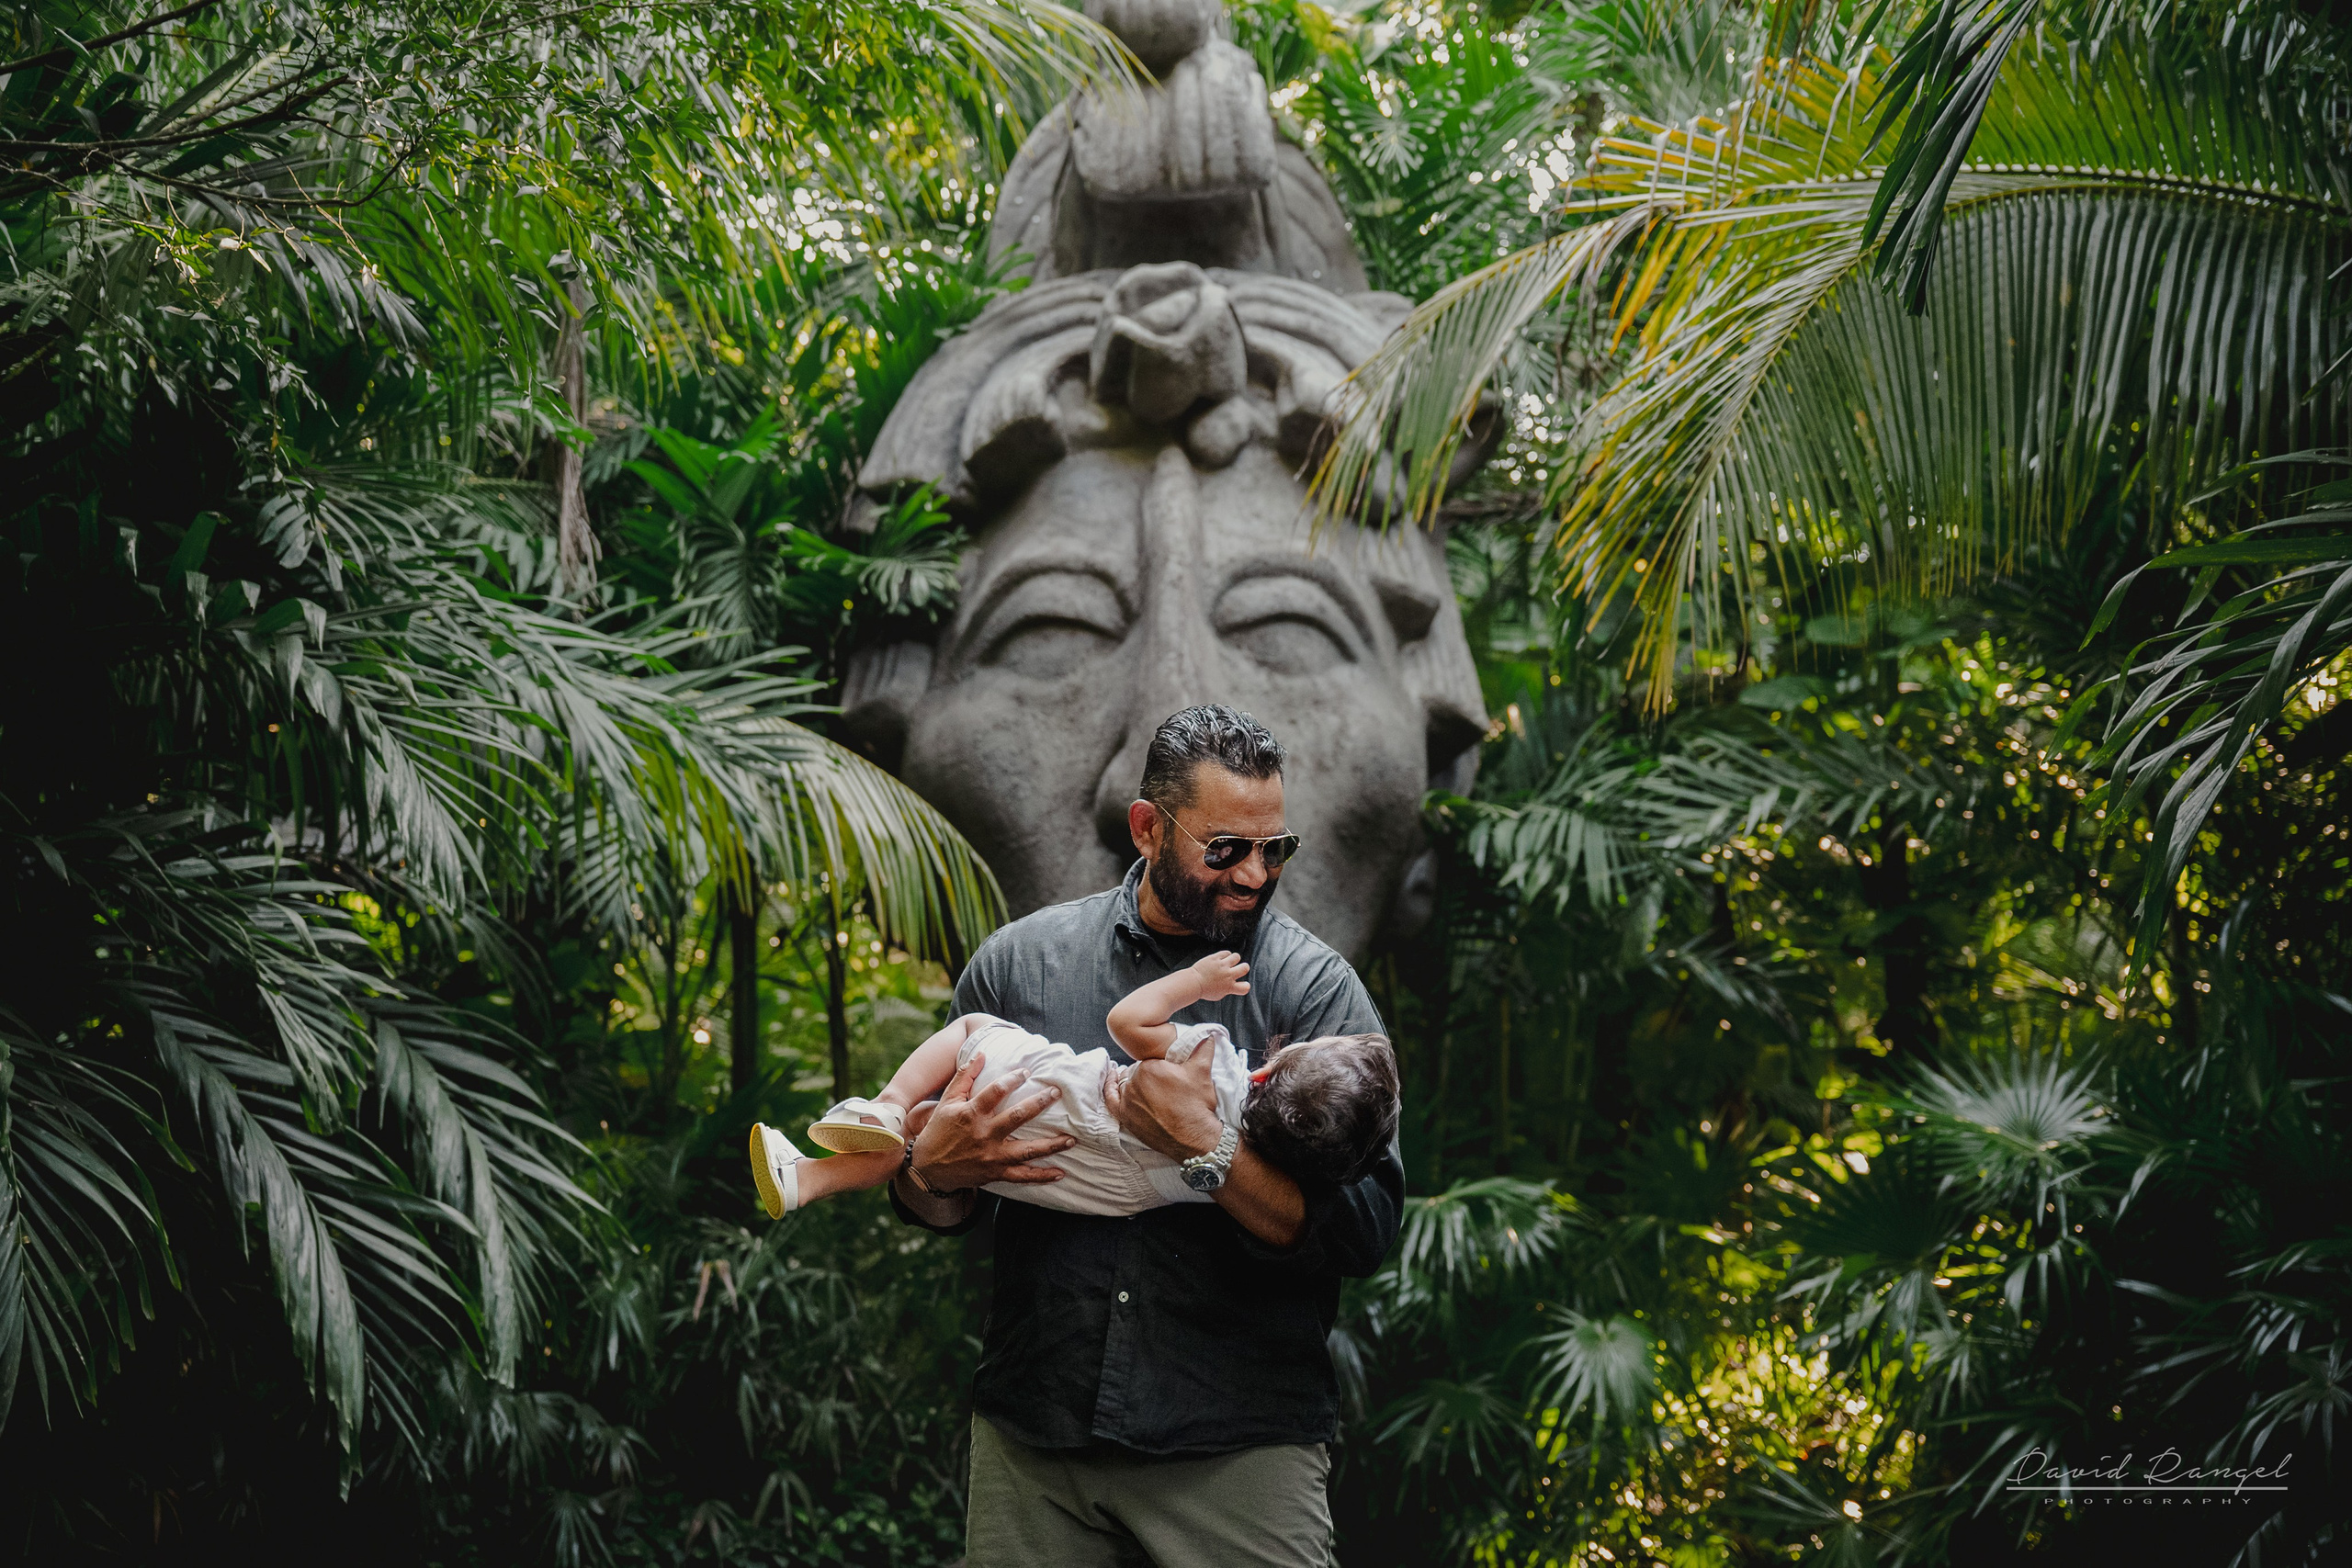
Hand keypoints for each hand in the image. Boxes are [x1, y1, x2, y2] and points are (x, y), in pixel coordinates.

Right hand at [904, 1049, 1075, 1191]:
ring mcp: (992, 1156)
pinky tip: (1060, 1173)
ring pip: (1027, 1151)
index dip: (1012, 1079)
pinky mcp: (996, 1173)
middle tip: (1056, 1093)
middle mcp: (984, 1135)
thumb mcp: (947, 1101)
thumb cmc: (939, 1131)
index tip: (1027, 1071)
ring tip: (1071, 1139)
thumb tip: (981, 1054)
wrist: (929, 1169)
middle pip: (1017, 1117)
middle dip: (1039, 1104)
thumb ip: (964, 1076)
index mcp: (971, 1114)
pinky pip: (1023, 1176)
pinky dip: (1042, 1176)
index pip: (995, 1091)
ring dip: (1052, 1145)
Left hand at [1104, 1043, 1223, 1161]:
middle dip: (1149, 1075)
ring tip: (1149, 1087)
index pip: (1149, 1059)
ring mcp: (1127, 1100)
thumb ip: (1203, 1048)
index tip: (1170, 1073)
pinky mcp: (1125, 1116)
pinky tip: (1113, 1080)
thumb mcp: (1202, 1072)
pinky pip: (1111, 1098)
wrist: (1195, 1139)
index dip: (1160, 1065)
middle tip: (1165, 1085)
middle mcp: (1134, 1082)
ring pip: (1127, 1083)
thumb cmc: (1197, 1106)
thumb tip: (1208, 1033)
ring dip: (1134, 1083)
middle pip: (1137, 1071)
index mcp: (1150, 1067)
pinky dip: (1110, 1088)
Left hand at [1189, 949, 1250, 1000]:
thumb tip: (1233, 984)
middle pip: (1245, 967)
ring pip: (1237, 956)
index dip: (1245, 985)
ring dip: (1234, 959)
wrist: (1193, 983)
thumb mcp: (1219, 994)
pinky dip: (1225, 955)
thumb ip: (1228, 989)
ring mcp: (1222, 966)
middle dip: (1243, 968)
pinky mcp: (1215, 958)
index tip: (1239, 984)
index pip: (1246, 987)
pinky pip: (1226, 952)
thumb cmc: (1205, 990)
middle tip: (1235, 969)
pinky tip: (1221, 959)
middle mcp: (1228, 975)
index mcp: (1230, 987)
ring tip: (1228, 962)